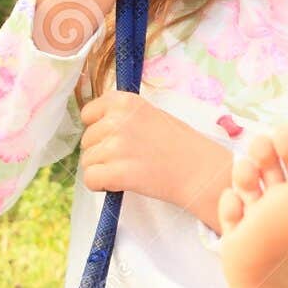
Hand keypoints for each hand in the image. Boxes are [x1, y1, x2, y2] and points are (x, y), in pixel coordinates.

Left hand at [77, 91, 214, 207]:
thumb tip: (96, 129)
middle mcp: (117, 120)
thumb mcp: (151, 114)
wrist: (200, 170)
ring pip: (87, 161)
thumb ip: (123, 117)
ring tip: (130, 170)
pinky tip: (120, 183)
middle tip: (130, 158)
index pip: (88, 114)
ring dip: (103, 169)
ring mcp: (116, 146)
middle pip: (87, 140)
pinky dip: (101, 185)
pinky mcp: (117, 172)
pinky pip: (90, 179)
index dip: (99, 129)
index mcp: (125, 101)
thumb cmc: (180, 144)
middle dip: (102, 152)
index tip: (116, 138)